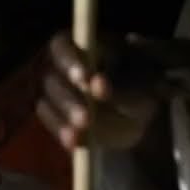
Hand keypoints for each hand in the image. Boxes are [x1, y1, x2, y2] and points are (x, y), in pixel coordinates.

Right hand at [36, 30, 169, 150]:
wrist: (138, 117)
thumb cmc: (142, 90)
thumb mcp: (141, 88)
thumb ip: (121, 88)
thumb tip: (97, 84)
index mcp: (83, 46)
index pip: (63, 46)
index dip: (69, 61)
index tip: (85, 78)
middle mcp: (62, 66)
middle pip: (52, 78)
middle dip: (69, 99)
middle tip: (85, 117)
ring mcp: (55, 92)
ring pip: (47, 102)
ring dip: (63, 117)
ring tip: (80, 131)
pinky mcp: (54, 115)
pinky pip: (51, 123)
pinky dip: (62, 132)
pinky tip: (73, 143)